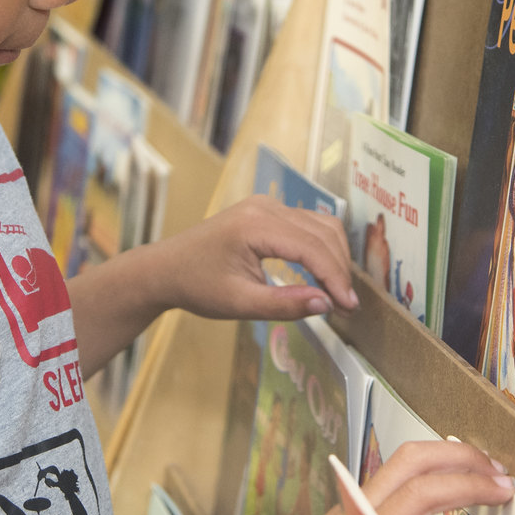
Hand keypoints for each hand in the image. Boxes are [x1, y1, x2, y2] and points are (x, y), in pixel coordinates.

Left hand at [141, 195, 358, 320]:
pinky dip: (322, 248)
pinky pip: (308, 223)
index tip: (348, 309)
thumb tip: (326, 305)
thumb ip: (284, 305)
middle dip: (339, 270)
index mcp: (256, 226)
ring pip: (321, 224)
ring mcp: (267, 205)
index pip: (313, 248)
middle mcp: (266, 207)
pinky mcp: (267, 211)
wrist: (166, 268)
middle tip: (347, 307)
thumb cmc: (197, 287)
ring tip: (338, 294)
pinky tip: (323, 274)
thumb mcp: (239, 303)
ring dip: (335, 257)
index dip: (336, 279)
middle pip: (323, 233)